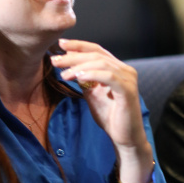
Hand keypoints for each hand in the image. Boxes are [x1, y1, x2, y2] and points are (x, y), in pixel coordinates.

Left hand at [51, 39, 152, 182]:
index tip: (60, 45)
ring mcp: (128, 79)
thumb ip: (84, 78)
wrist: (125, 138)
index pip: (97, 50)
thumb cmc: (110, 116)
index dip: (78, 45)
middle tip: (55, 60)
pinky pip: (108, 77)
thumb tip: (68, 64)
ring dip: (79, 66)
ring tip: (64, 74)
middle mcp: (125, 70)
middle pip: (96, 55)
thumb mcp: (92, 93)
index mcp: (117, 68)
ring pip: (101, 63)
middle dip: (74, 56)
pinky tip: (78, 76)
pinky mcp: (128, 90)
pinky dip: (92, 74)